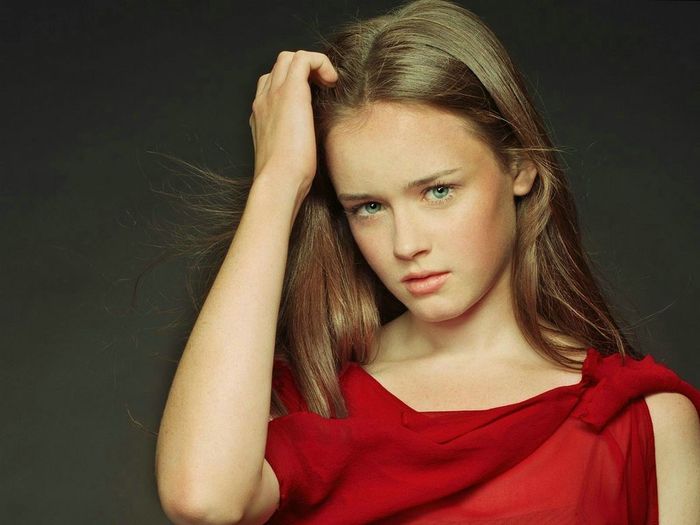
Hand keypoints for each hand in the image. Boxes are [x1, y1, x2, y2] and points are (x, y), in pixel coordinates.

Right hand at [249, 50, 337, 193]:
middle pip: (280, 65)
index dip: (295, 83)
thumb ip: (293, 139)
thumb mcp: (287, 154)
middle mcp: (263, 100)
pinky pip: (304, 58)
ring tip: (327, 84)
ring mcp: (274, 94)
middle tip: (323, 88)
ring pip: (289, 57)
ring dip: (312, 65)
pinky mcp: (290, 92)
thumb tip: (311, 139)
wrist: (278, 181)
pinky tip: (332, 82)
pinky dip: (321, 63)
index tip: (315, 98)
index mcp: (261, 115)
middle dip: (304, 70)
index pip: (272, 83)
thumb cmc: (286, 177)